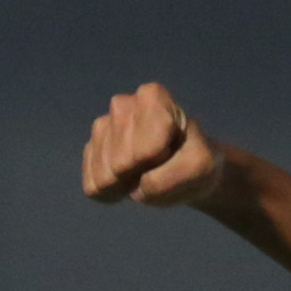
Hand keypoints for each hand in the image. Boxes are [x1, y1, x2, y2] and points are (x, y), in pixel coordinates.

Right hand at [83, 82, 230, 209]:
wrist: (185, 165)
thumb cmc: (194, 158)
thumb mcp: (200, 166)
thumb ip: (175, 175)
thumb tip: (138, 188)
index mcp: (152, 97)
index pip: (146, 148)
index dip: (162, 161)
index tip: (172, 150)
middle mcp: (121, 105)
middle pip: (122, 164)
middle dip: (142, 175)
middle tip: (158, 165)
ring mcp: (102, 127)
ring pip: (105, 177)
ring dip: (127, 186)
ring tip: (144, 173)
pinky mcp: (90, 151)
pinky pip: (93, 186)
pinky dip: (112, 194)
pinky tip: (127, 183)